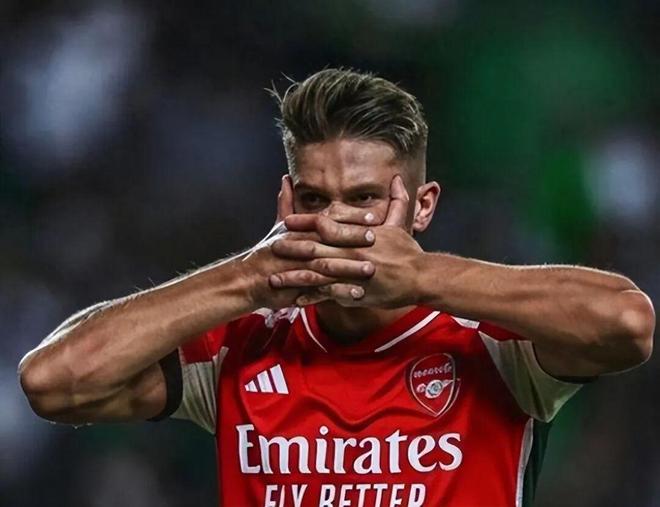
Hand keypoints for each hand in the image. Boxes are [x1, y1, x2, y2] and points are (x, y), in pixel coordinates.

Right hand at [242, 176, 376, 309]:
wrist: (249, 279)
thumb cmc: (268, 252)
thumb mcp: (278, 226)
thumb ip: (286, 203)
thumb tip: (285, 179)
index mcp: (300, 230)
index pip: (328, 220)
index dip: (350, 219)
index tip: (371, 218)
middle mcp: (301, 246)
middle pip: (329, 240)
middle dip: (353, 238)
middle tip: (376, 238)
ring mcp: (300, 267)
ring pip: (328, 265)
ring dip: (350, 267)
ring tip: (371, 269)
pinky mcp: (300, 287)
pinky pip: (323, 290)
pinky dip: (340, 292)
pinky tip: (359, 294)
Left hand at [270, 175, 424, 307]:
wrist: (421, 278)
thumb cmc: (408, 252)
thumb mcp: (400, 224)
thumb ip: (396, 200)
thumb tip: (396, 178)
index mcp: (358, 235)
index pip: (325, 223)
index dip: (304, 222)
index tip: (286, 221)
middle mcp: (352, 253)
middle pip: (315, 248)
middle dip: (291, 248)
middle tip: (272, 247)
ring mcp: (352, 275)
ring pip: (317, 275)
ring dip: (294, 276)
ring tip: (274, 278)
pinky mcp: (355, 293)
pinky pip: (329, 296)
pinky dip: (312, 298)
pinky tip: (296, 300)